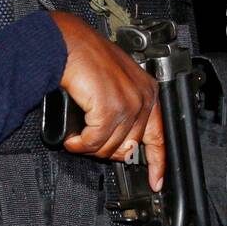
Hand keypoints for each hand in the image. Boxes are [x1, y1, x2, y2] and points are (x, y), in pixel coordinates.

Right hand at [49, 10, 164, 191]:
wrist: (67, 45)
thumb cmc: (84, 59)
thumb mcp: (113, 84)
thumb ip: (122, 111)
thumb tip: (119, 142)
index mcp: (148, 91)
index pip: (159, 136)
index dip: (157, 163)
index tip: (156, 181)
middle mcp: (142, 98)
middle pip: (129, 147)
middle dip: (105, 152)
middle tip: (88, 145)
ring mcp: (128, 104)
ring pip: (110, 147)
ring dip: (89, 148)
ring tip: (77, 139)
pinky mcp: (110, 109)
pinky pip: (94, 142)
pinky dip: (80, 144)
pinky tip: (72, 139)